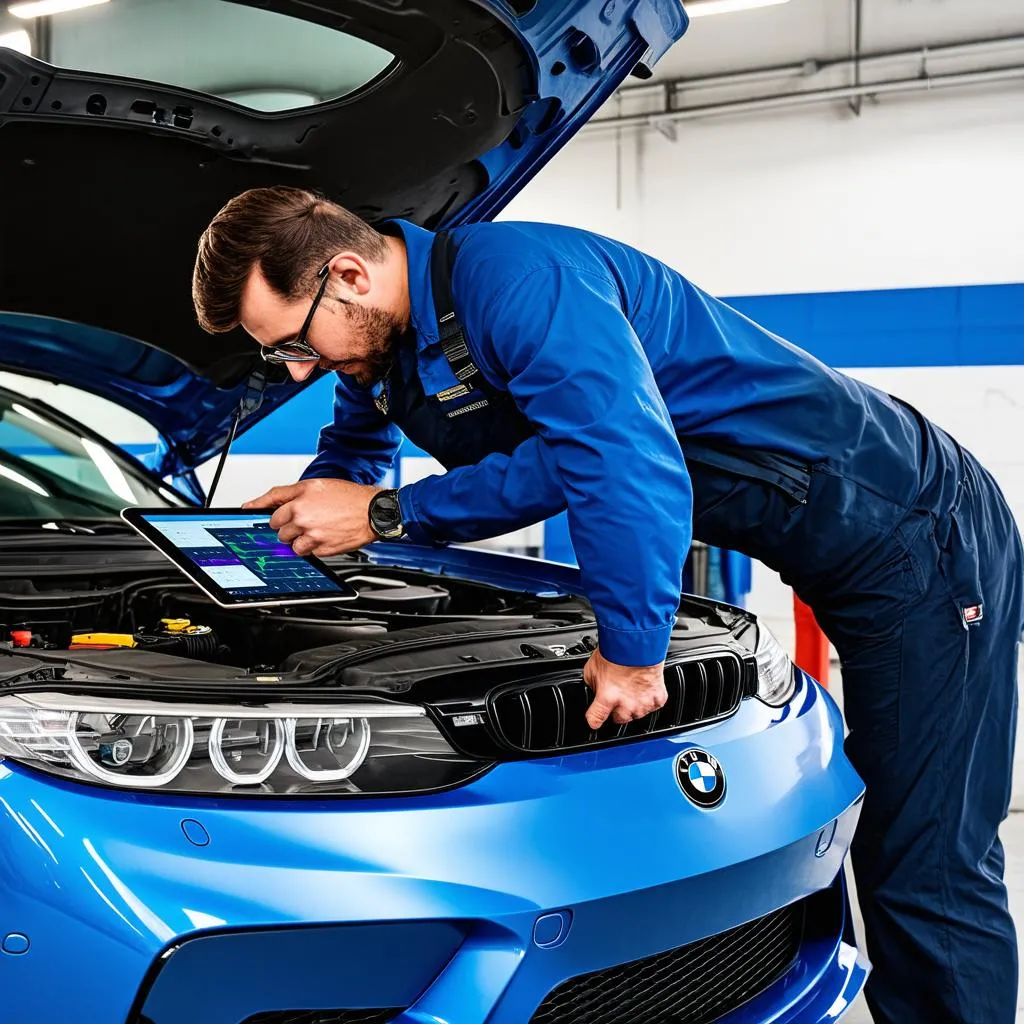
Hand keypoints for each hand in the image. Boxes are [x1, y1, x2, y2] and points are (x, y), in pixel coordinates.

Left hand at [242, 478, 379, 556]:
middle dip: (290, 528)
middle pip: (280, 532)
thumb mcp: (314, 485)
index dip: (276, 515)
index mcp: (298, 502)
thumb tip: (256, 504)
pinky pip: (309, 553)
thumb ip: (283, 494)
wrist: (373, 511)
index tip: (272, 517)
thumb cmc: (348, 496)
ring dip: (301, 540)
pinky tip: (326, 536)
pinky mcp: (323, 549)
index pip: (272, 515)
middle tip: (306, 521)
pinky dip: (315, 547)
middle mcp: (303, 519)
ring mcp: (313, 536)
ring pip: (293, 546)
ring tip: (317, 529)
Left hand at [582, 648, 667, 729]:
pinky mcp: (658, 699)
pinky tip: (644, 687)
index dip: (593, 720)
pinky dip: (649, 698)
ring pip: (636, 714)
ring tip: (631, 688)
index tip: (594, 719)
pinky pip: (652, 705)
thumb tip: (595, 691)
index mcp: (606, 698)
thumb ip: (593, 686)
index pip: (595, 721)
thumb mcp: (592, 669)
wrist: (639, 642)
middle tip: (617, 694)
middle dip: (616, 710)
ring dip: (633, 705)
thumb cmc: (616, 651)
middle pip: (618, 719)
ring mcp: (643, 704)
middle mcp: (626, 705)